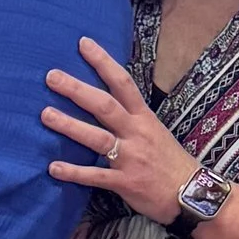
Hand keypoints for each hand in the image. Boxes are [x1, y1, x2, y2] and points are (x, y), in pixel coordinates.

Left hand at [43, 37, 196, 222]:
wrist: (192, 194)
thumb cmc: (170, 162)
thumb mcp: (154, 131)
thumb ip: (131, 118)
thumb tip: (104, 102)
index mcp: (144, 118)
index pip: (123, 83)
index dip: (103, 62)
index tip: (83, 44)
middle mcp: (136, 133)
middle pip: (104, 106)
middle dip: (77, 90)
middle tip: (51, 76)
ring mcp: (130, 157)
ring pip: (97, 138)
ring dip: (70, 125)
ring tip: (45, 115)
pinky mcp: (125, 182)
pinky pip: (95, 176)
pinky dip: (74, 172)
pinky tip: (53, 168)